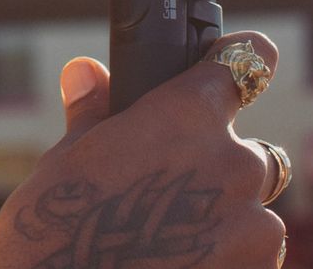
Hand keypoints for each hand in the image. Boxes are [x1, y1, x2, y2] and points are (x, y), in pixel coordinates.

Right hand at [0, 32, 288, 268]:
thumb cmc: (56, 238)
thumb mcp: (64, 166)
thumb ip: (93, 114)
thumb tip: (85, 72)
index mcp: (187, 115)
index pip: (248, 63)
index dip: (242, 65)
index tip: (237, 72)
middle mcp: (233, 161)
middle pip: (250, 151)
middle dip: (220, 170)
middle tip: (170, 199)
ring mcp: (256, 223)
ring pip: (254, 211)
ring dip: (224, 221)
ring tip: (165, 245)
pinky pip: (254, 256)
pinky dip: (227, 260)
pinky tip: (178, 268)